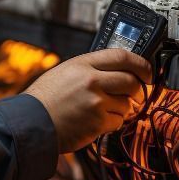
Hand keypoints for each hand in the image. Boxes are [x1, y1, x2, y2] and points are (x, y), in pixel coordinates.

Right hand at [22, 48, 151, 152]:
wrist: (31, 122)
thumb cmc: (45, 99)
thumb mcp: (65, 72)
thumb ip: (90, 69)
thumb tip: (116, 71)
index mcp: (83, 64)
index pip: (122, 56)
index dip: (141, 64)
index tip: (147, 71)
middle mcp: (91, 80)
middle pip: (132, 81)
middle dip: (138, 89)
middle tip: (135, 94)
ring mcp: (96, 101)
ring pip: (127, 104)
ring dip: (121, 108)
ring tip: (102, 109)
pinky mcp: (98, 122)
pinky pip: (118, 121)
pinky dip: (112, 122)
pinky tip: (96, 121)